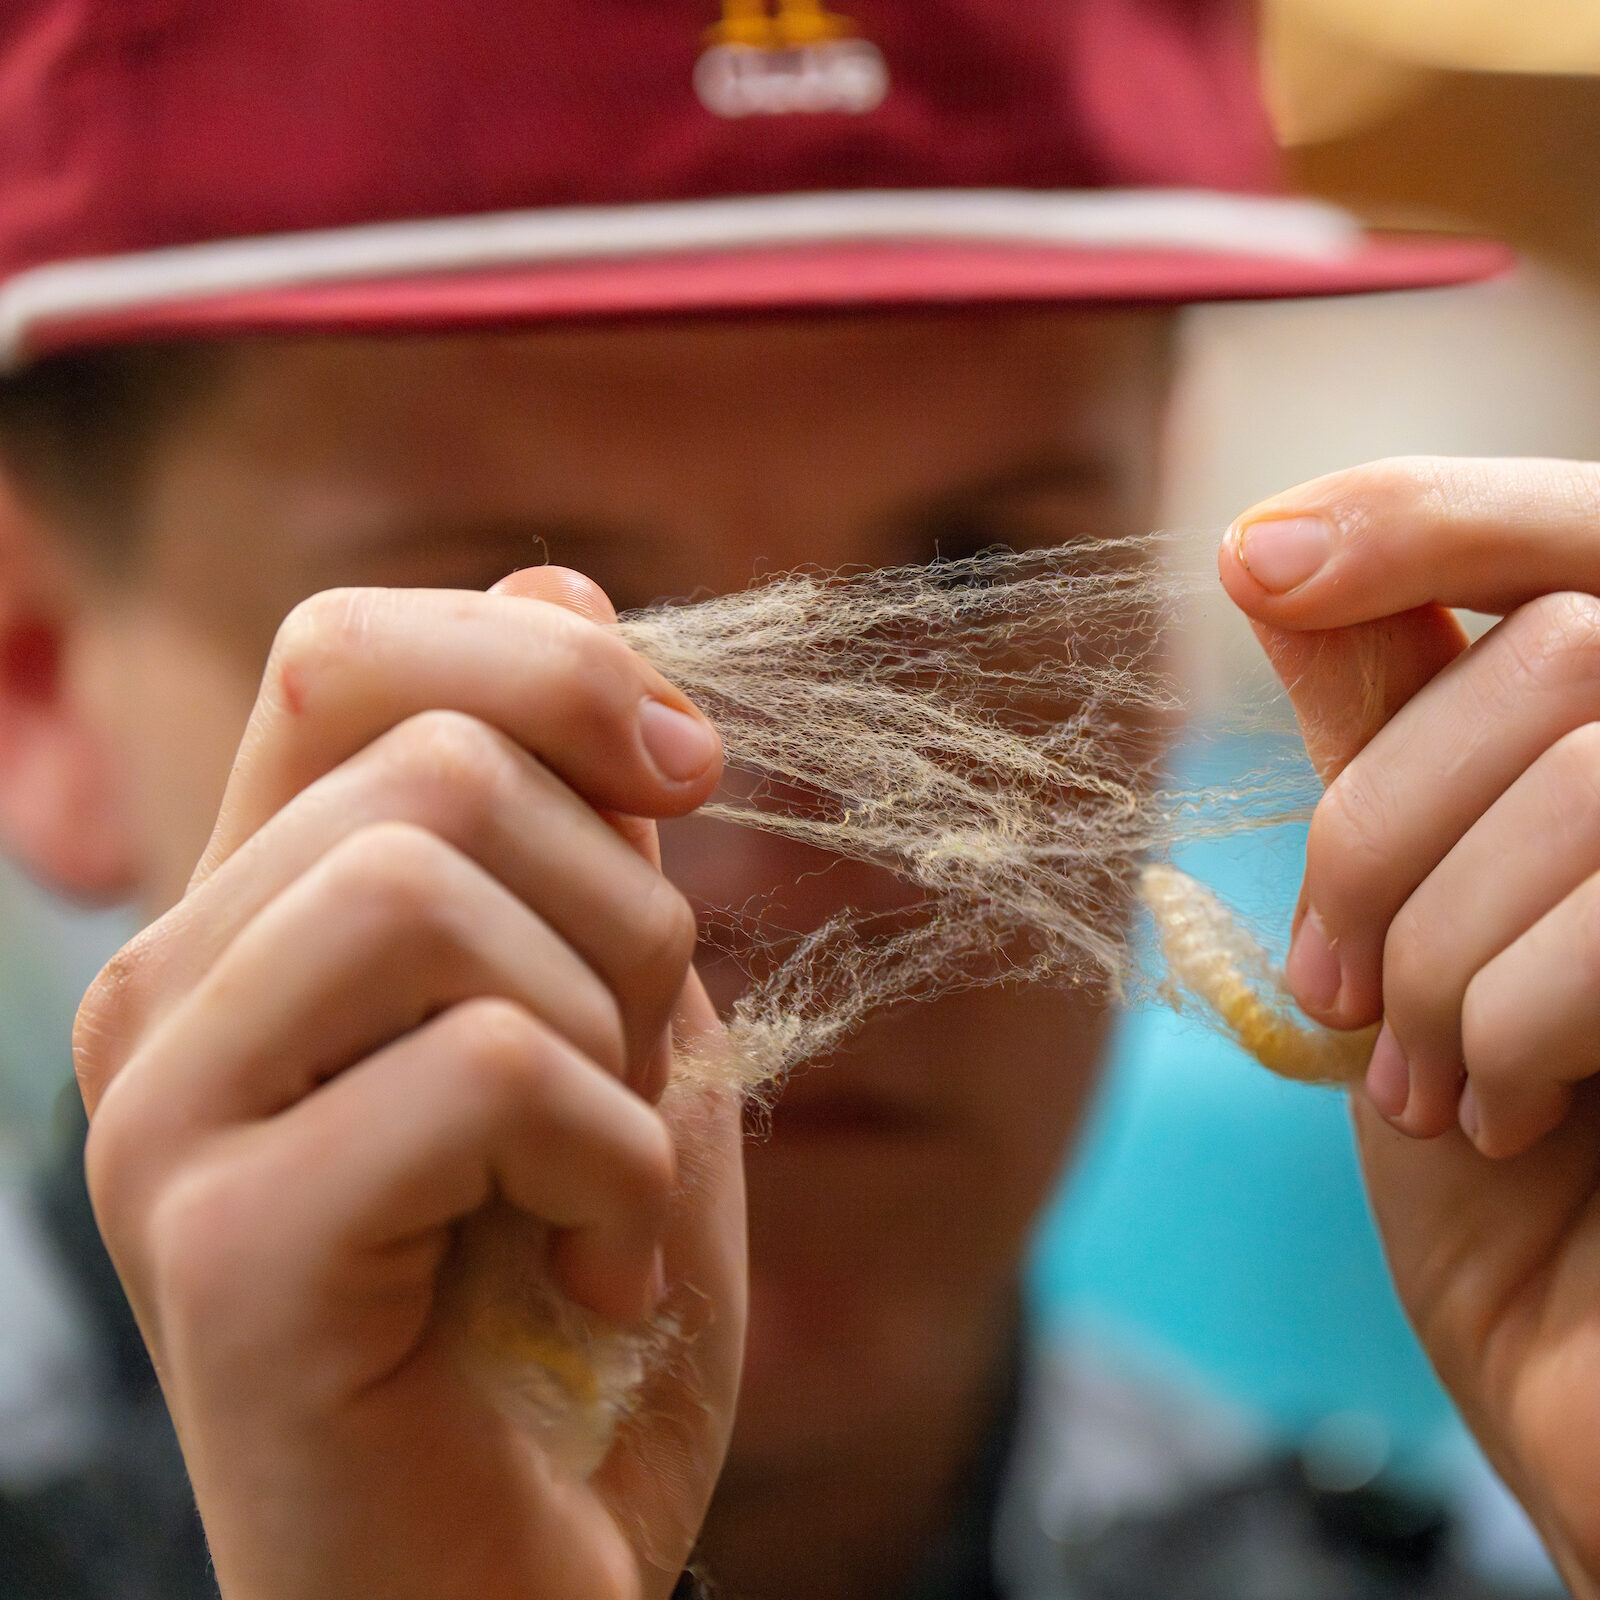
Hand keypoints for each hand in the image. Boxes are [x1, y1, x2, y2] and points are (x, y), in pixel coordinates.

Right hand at [73, 570, 746, 1599]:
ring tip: (607, 1183)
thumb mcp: (618, 1014)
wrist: (518, 1583)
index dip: (540, 662)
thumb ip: (580, 819)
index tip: (686, 763)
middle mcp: (168, 992)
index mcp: (256, 917)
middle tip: (640, 1064)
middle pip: (430, 757)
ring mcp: (168, 1115)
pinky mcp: (223, 1248)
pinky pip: (485, 1065)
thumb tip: (560, 577)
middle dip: (627, 904)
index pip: (346, 649)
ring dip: (612, 1031)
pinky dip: (616, 1172)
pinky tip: (597, 1279)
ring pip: (433, 879)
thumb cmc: (573, 1297)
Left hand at [1220, 457, 1599, 1594]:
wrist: (1587, 1372)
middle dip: (1388, 826)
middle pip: (1564, 652)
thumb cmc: (1507, 1156)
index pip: (1579, 537)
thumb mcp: (1421, 920)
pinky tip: (1503, 1115)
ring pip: (1590, 775)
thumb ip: (1391, 733)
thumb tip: (1279, 555)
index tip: (1251, 558)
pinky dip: (1514, 1018)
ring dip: (1442, 945)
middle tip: (1335, 986)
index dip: (1426, 515)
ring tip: (1419, 1077)